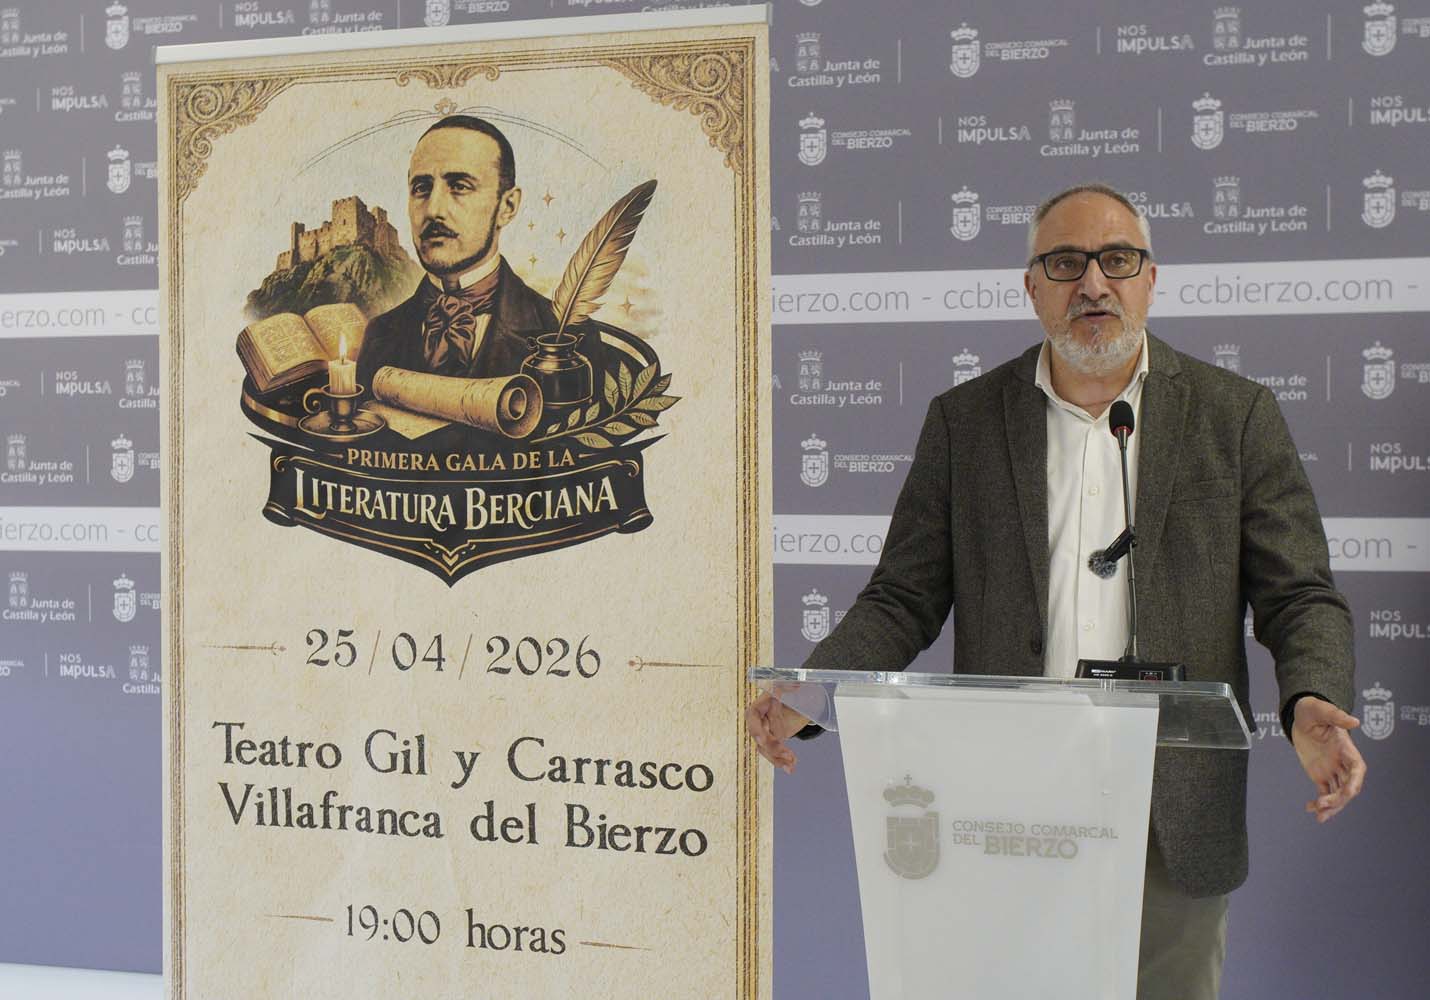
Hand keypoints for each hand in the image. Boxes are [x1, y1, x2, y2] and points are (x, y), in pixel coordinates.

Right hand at [746, 690, 811, 774]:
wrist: (788, 704)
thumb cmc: (781, 694)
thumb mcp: (782, 688)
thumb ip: (787, 686)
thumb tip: (796, 684)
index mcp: (756, 709)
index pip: (753, 720)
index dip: (756, 731)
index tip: (762, 739)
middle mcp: (757, 724)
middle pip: (761, 739)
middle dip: (773, 747)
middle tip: (787, 753)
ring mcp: (763, 735)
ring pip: (767, 750)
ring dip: (779, 758)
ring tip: (792, 762)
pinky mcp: (771, 744)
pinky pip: (774, 755)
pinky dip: (782, 762)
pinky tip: (791, 767)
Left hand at [1291, 697, 1366, 822]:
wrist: (1301, 716)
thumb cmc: (1313, 710)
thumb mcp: (1321, 710)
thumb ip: (1335, 715)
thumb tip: (1354, 721)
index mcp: (1347, 749)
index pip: (1358, 770)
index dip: (1355, 782)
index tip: (1348, 793)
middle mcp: (1343, 763)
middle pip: (1348, 786)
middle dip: (1339, 798)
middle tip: (1323, 805)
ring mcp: (1332, 770)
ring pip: (1337, 793)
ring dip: (1331, 806)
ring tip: (1319, 816)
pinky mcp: (1320, 774)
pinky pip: (1323, 792)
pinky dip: (1319, 803)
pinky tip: (1309, 809)